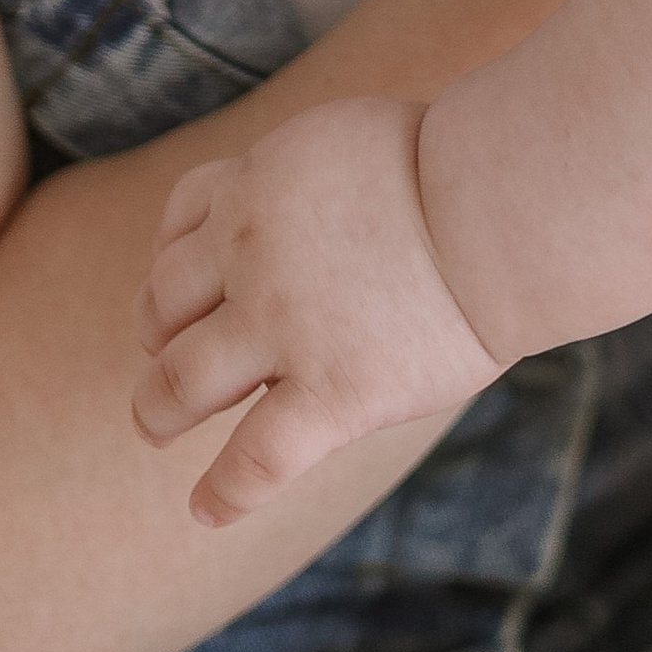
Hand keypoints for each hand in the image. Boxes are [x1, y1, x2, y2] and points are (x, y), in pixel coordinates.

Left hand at [131, 98, 499, 526]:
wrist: (497, 207)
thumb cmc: (449, 168)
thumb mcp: (344, 141)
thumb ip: (304, 183)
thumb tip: (302, 213)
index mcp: (256, 184)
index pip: (182, 221)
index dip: (170, 258)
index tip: (178, 288)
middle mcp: (249, 254)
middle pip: (162, 305)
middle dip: (157, 337)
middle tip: (160, 365)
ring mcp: (282, 327)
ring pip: (181, 383)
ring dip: (157, 409)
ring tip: (154, 426)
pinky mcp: (329, 394)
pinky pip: (253, 460)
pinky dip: (223, 492)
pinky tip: (206, 509)